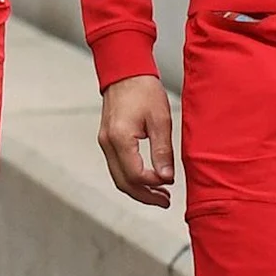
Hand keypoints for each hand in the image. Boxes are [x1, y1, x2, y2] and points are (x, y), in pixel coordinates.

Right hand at [97, 75, 177, 208]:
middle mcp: (107, 143)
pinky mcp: (107, 141)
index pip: (135, 174)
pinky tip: (147, 178)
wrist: (125, 73)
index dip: (154, 184)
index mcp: (120, 138)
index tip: (171, 184)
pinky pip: (116, 167)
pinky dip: (131, 178)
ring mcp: (104, 143)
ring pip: (118, 177)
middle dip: (145, 196)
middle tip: (166, 201)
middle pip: (123, 182)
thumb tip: (166, 177)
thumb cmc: (144, 91)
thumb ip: (162, 151)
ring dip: (138, 189)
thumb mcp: (160, 120)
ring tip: (160, 194)